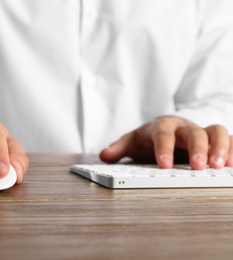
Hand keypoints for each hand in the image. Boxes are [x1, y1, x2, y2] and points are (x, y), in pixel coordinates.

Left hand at [99, 116, 232, 168]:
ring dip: (220, 148)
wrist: (165, 129)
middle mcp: (184, 127)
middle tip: (198, 167)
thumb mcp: (132, 142)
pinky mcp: (214, 139)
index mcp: (162, 126)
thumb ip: (118, 148)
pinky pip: (230, 140)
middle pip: (194, 132)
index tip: (164, 166)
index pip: (163, 134)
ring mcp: (201, 132)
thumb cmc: (148, 138)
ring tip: (220, 167)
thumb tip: (104, 155)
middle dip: (198, 148)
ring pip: (216, 131)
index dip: (164, 148)